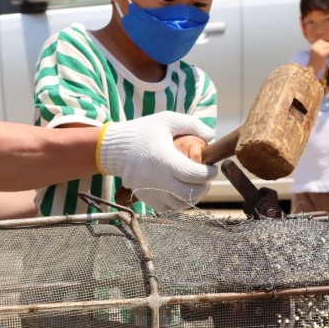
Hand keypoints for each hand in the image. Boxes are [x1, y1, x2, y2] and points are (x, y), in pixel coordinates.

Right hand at [96, 112, 217, 210]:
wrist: (115, 150)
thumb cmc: (143, 133)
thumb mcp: (167, 120)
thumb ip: (192, 124)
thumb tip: (211, 135)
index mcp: (165, 160)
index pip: (194, 174)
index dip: (209, 173)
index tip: (212, 168)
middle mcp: (159, 179)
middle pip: (190, 193)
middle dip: (204, 186)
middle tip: (206, 178)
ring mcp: (153, 192)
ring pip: (182, 204)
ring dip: (193, 195)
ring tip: (195, 184)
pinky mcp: (148, 199)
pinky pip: (170, 207)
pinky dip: (179, 201)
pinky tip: (180, 189)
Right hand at [307, 39, 328, 74]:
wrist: (312, 69)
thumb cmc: (315, 62)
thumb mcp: (316, 53)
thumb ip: (320, 48)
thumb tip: (328, 44)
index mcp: (313, 46)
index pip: (321, 41)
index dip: (326, 43)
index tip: (328, 48)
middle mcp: (315, 47)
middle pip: (326, 42)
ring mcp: (318, 50)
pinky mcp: (322, 54)